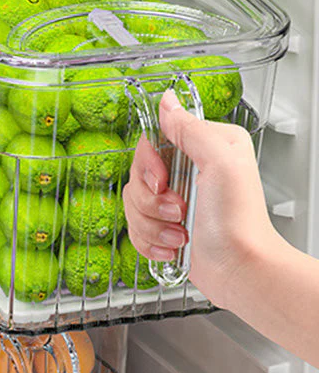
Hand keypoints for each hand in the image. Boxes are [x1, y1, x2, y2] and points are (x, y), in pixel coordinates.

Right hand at [123, 89, 278, 309]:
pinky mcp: (163, 224)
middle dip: (151, 199)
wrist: (240, 271)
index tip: (163, 180)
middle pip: (137, 172)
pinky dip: (150, 240)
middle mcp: (188, 168)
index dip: (149, 163)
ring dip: (153, 222)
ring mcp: (174, 197)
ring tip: (180, 231)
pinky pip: (133, 226)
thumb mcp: (221, 163)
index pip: (152, 139)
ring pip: (131, 201)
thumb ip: (191, 129)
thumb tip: (167, 101)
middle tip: (178, 209)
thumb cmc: (239, 223)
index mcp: (204, 146)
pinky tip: (173, 244)